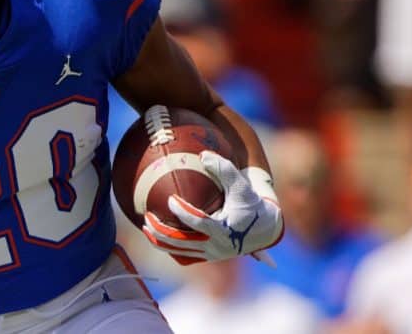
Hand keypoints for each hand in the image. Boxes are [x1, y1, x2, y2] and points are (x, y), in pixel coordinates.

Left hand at [141, 152, 282, 265]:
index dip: (181, 212)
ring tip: (146, 225)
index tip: (170, 199)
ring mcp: (211, 254)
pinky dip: (169, 245)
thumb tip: (203, 154)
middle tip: (147, 216)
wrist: (265, 228)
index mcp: (223, 230)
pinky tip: (157, 233)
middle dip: (161, 231)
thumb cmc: (251, 203)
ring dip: (160, 241)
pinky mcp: (208, 256)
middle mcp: (216, 247)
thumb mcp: (241, 185)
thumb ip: (223, 168)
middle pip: (181, 243)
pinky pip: (183, 253)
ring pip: (179, 252)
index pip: (198, 223)